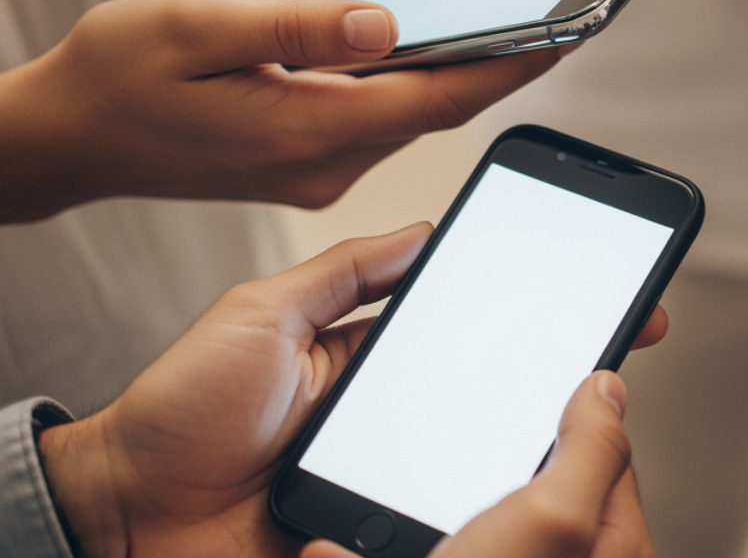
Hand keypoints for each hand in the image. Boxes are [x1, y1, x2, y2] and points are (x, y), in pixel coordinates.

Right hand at [0, 0, 559, 221]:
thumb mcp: (199, 26)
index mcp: (306, 130)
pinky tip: (433, 42)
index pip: (441, 97)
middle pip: (440, 108)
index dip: (513, 62)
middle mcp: (324, 164)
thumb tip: (390, 20)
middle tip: (566, 14)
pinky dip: (413, 81)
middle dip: (504, 62)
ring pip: (412, 115)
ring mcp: (315, 172)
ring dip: (462, 70)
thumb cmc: (114, 73)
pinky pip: (378, 120)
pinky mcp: (302, 165)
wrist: (59, 139)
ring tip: (518, 18)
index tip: (571, 29)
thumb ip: (300, 23)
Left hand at [36, 230, 667, 557]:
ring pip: (476, 443)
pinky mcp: (376, 513)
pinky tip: (524, 475)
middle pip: (485, 380)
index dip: (521, 301)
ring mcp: (385, 463)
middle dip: (555, 362)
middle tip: (619, 335)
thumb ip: (340, 273)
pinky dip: (485, 495)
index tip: (581, 279)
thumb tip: (418, 233)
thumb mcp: (260, 314)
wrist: (126, 517)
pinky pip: (441, 500)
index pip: (459, 317)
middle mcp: (385, 406)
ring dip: (529, 426)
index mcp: (360, 351)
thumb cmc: (178, 412)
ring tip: (588, 399)